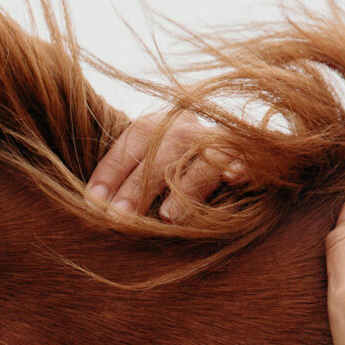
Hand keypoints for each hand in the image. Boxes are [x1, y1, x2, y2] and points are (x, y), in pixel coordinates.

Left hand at [87, 109, 243, 219]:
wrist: (233, 154)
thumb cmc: (173, 175)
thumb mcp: (145, 172)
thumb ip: (124, 184)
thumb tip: (93, 207)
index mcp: (159, 125)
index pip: (132, 142)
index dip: (111, 172)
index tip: (92, 203)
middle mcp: (190, 127)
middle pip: (164, 151)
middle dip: (139, 186)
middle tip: (119, 218)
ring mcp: (221, 139)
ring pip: (205, 157)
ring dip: (187, 186)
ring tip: (167, 218)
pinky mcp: (252, 155)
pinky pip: (249, 158)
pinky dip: (241, 166)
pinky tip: (233, 178)